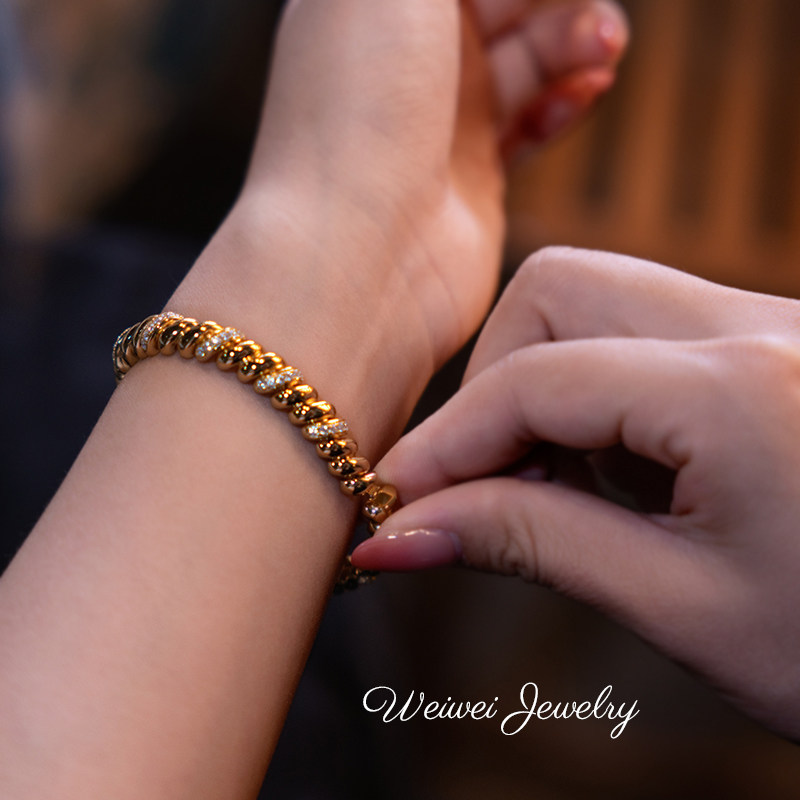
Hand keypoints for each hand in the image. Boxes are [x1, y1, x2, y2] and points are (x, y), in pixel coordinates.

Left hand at [191, 0, 628, 384]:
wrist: (357, 254)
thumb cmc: (356, 105)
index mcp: (377, 0)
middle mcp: (407, 60)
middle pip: (503, 4)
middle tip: (594, 15)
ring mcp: (440, 124)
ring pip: (526, 59)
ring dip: (575, 39)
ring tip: (606, 44)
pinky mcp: (473, 182)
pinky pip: (529, 127)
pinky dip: (565, 103)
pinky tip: (591, 90)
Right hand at [353, 247, 799, 739]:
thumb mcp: (686, 610)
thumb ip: (534, 548)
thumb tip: (405, 534)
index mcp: (743, 389)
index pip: (534, 381)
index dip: (443, 445)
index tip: (388, 503)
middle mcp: (758, 325)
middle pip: (561, 292)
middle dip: (494, 385)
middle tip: (479, 484)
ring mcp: (770, 324)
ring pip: (599, 301)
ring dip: (543, 387)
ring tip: (555, 489)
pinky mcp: (771, 346)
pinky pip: (645, 332)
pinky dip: (595, 395)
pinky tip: (614, 474)